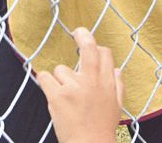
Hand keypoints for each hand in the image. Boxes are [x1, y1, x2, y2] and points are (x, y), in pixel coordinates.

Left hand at [35, 28, 123, 142]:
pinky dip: (45, 82)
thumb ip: (117, 86)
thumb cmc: (102, 128)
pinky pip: (45, 77)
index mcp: (107, 84)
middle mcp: (91, 82)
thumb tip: (117, 69)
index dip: (97, 48)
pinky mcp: (57, 96)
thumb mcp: (117, 107)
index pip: (104, 53)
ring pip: (61, 69)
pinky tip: (51, 92)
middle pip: (88, 48)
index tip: (89, 44)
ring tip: (66, 98)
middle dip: (82, 35)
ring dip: (61, 80)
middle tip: (77, 32)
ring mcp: (73, 88)